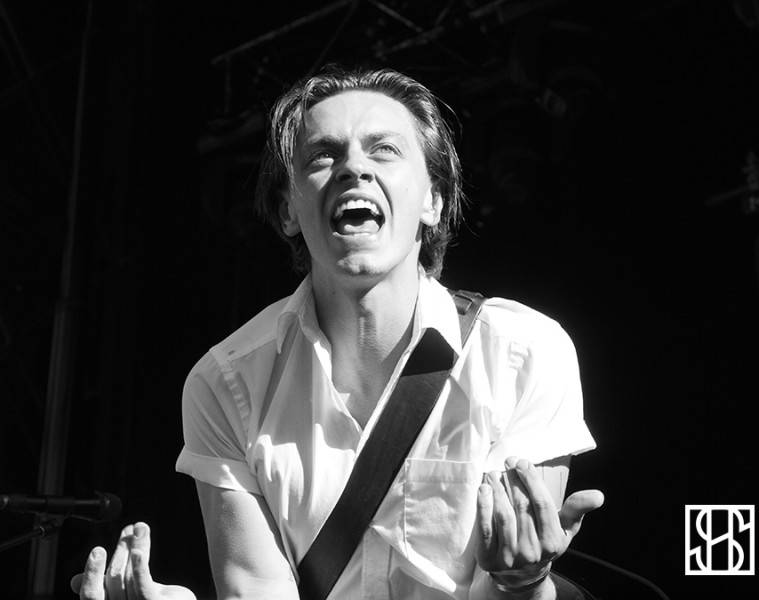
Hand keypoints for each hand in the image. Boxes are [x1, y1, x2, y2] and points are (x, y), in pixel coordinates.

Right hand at [70, 522, 195, 599]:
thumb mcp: (128, 594)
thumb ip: (107, 586)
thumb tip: (74, 580)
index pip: (92, 596)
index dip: (91, 574)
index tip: (97, 549)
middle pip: (113, 580)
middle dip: (121, 551)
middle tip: (128, 529)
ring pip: (128, 578)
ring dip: (135, 548)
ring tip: (141, 529)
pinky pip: (144, 588)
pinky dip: (139, 567)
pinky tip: (138, 551)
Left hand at [475, 457, 603, 590]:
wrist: (520, 574)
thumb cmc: (543, 541)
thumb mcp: (564, 528)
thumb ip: (576, 509)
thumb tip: (598, 495)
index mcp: (553, 542)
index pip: (543, 505)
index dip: (532, 481)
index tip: (523, 462)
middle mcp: (532, 552)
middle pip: (521, 507)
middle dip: (513, 480)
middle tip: (508, 462)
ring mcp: (510, 557)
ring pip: (504, 516)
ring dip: (498, 491)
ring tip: (494, 474)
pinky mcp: (489, 558)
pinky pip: (485, 529)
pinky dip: (483, 507)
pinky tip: (483, 490)